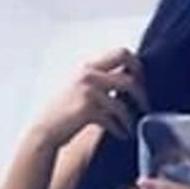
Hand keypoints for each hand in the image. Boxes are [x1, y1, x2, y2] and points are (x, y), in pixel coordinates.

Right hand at [34, 47, 149, 147]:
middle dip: (141, 90)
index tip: (142, 82)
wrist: (44, 131)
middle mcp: (88, 74)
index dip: (138, 66)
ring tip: (133, 126)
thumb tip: (128, 78)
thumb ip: (100, 79)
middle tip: (145, 105)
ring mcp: (88, 92)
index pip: (122, 53)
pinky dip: (121, 129)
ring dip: (131, 117)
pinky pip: (113, 119)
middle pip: (129, 74)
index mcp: (88, 67)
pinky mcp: (87, 110)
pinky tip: (123, 135)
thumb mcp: (79, 87)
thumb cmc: (64, 112)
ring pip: (123, 102)